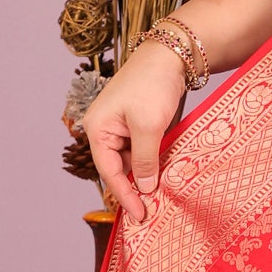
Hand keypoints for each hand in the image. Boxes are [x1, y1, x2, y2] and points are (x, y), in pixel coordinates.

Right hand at [83, 41, 188, 222]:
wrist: (172, 55)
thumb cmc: (153, 85)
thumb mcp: (149, 126)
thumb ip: (144, 160)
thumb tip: (143, 188)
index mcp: (98, 129)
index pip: (109, 172)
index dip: (125, 196)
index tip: (140, 215)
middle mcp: (107, 130)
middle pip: (119, 169)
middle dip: (135, 190)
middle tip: (152, 213)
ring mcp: (124, 127)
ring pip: (134, 161)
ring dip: (147, 178)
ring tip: (161, 200)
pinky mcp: (141, 124)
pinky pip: (145, 151)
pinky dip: (155, 164)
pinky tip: (166, 178)